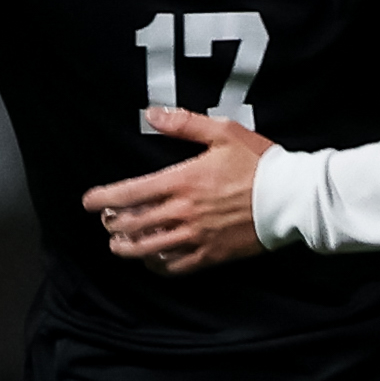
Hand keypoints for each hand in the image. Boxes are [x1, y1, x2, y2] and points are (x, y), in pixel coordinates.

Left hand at [79, 109, 277, 274]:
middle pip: (133, 224)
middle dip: (112, 224)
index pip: (129, 193)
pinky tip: (151, 261)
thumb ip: (184, 124)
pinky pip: (175, 267)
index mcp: (182, 181)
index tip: (88, 201)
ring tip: (118, 245)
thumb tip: (152, 114)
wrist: (290, 198)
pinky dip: (157, 265)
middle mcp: (184, 212)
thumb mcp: (222, 133)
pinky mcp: (211, 255)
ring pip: (148, 249)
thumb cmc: (259, 163)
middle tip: (106, 221)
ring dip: (127, 248)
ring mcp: (196, 237)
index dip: (102, 198)